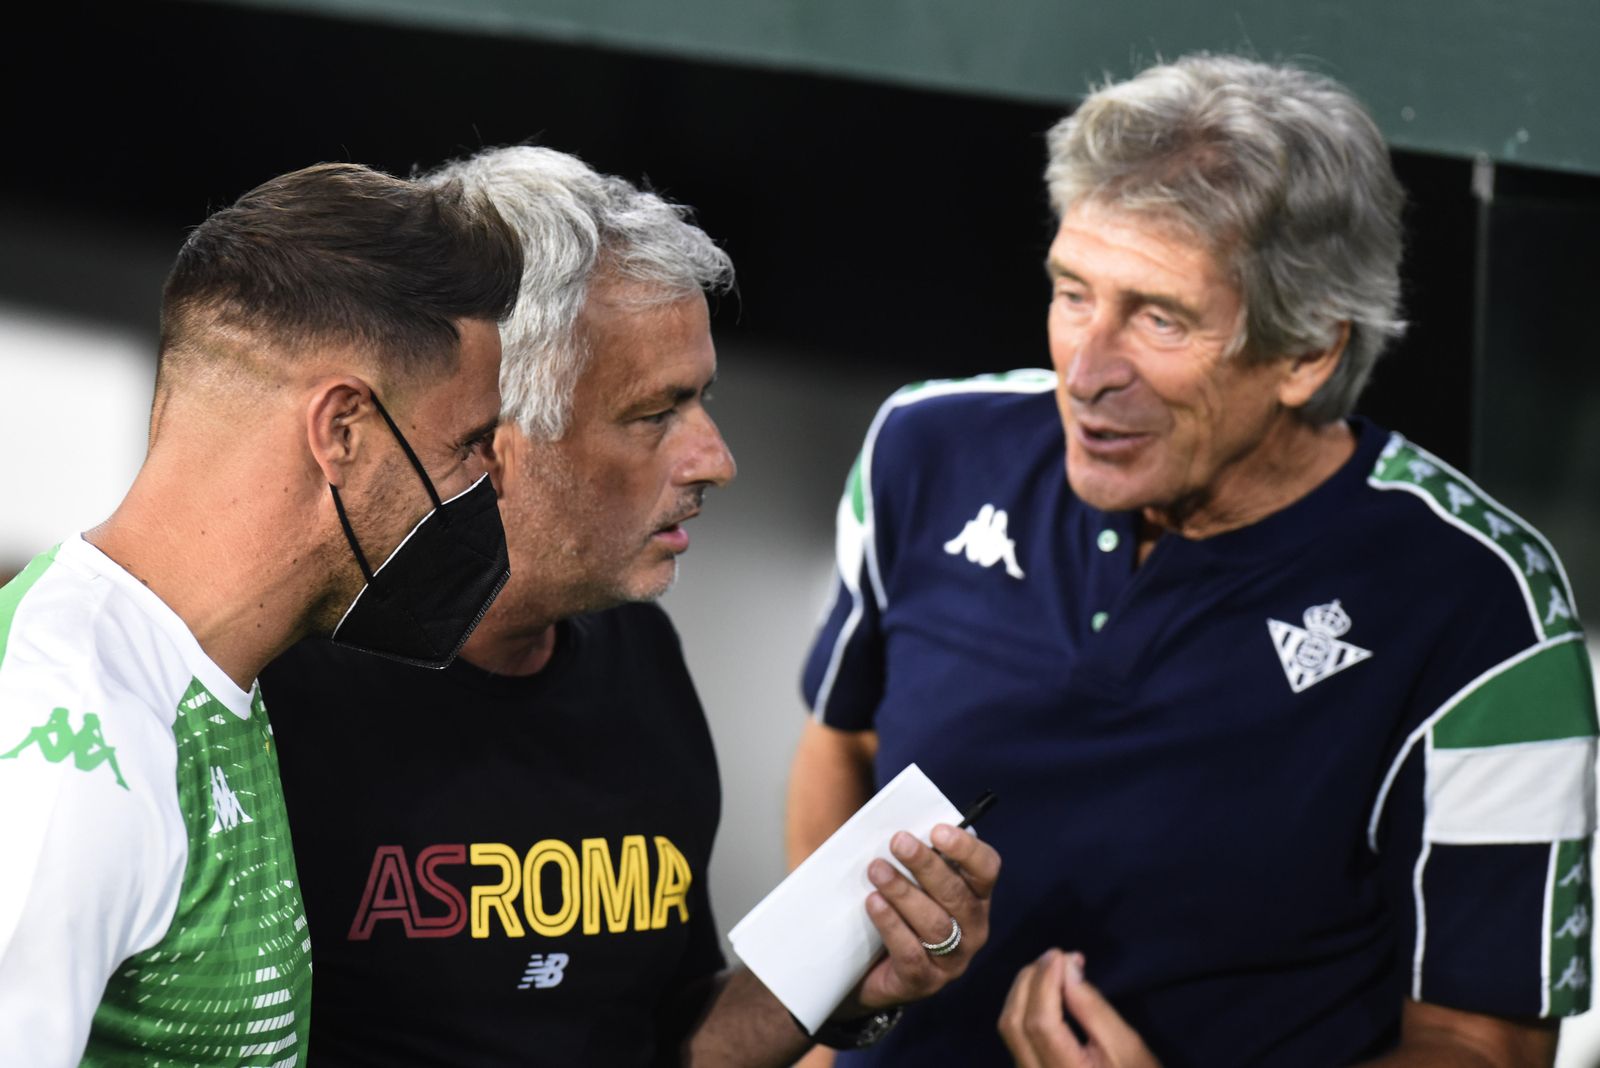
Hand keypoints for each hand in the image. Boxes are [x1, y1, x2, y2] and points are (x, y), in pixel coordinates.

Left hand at [848, 823, 1000, 1010]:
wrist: (869, 971)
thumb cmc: (895, 910)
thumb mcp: (910, 881)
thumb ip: (911, 857)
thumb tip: (894, 828)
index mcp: (976, 896)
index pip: (986, 868)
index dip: (966, 849)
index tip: (937, 831)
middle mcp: (973, 928)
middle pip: (956, 894)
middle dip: (926, 865)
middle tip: (898, 842)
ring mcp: (953, 960)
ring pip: (934, 924)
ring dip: (904, 892)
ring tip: (876, 870)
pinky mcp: (925, 982)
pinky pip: (911, 953)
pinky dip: (891, 925)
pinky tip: (873, 904)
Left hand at [999, 950, 1160, 1067]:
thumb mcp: (1126, 1046)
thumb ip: (1093, 1007)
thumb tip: (1066, 965)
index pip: (1040, 1024)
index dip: (1045, 983)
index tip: (1060, 955)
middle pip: (1014, 1024)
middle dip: (1029, 982)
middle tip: (1055, 957)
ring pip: (1009, 1029)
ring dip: (1024, 991)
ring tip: (1051, 969)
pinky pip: (1015, 1035)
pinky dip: (1024, 1006)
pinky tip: (1043, 991)